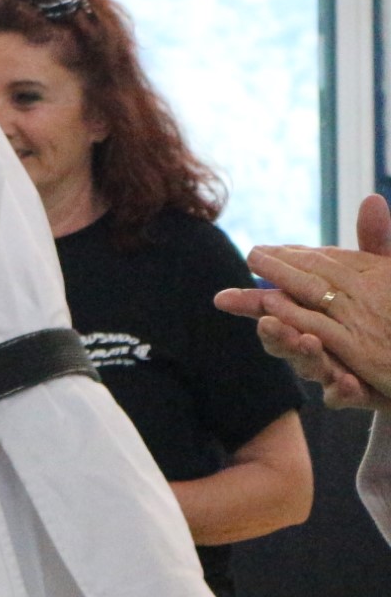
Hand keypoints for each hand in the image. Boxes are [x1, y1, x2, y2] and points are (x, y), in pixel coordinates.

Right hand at [216, 193, 390, 406]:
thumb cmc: (389, 314)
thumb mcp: (384, 275)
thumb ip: (372, 245)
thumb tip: (371, 198)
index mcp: (313, 314)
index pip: (274, 306)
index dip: (250, 303)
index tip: (222, 298)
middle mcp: (317, 342)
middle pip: (283, 340)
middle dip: (275, 334)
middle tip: (268, 324)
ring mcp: (335, 369)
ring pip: (309, 368)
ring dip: (304, 358)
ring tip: (309, 346)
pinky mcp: (358, 392)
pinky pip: (343, 397)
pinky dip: (342, 393)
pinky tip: (347, 385)